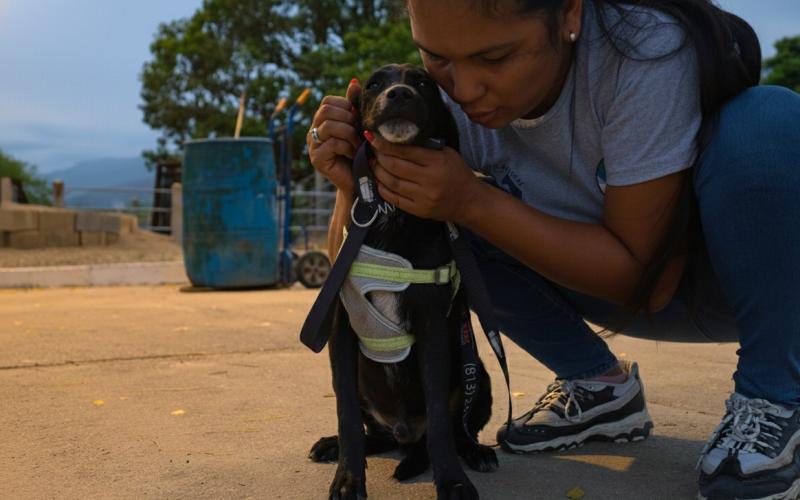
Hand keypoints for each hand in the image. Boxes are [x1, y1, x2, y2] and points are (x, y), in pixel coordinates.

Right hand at [307, 79, 362, 194]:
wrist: (360, 181)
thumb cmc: (362, 152)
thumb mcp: (359, 126)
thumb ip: (355, 106)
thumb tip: (354, 81)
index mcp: (322, 121)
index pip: (328, 101)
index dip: (346, 107)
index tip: (358, 120)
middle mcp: (313, 131)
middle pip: (326, 111)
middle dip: (347, 119)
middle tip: (359, 132)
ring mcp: (312, 145)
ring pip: (329, 125)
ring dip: (349, 133)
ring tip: (357, 144)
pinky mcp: (316, 159)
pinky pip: (332, 143)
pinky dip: (347, 147)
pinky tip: (353, 154)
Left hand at [366, 131, 482, 223]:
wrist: (469, 201)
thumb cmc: (458, 173)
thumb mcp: (447, 154)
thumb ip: (426, 146)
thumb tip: (398, 137)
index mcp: (437, 162)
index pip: (405, 150)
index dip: (385, 143)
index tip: (372, 136)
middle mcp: (429, 180)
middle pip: (395, 166)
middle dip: (379, 156)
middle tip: (372, 150)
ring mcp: (423, 197)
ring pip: (391, 182)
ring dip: (378, 171)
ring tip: (373, 163)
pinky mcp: (419, 210)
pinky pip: (394, 199)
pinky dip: (383, 189)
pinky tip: (379, 181)